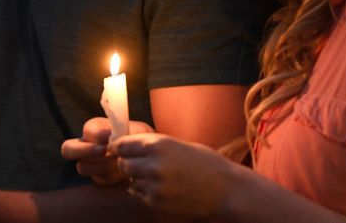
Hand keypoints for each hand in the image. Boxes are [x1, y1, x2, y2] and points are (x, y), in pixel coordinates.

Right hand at [61, 117, 153, 185]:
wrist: (149, 158)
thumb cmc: (141, 140)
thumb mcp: (137, 131)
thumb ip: (123, 132)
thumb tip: (111, 139)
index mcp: (97, 128)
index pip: (87, 129)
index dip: (96, 134)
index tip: (110, 137)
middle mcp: (88, 144)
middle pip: (68, 149)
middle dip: (85, 151)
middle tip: (104, 151)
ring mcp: (90, 162)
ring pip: (83, 166)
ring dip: (102, 165)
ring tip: (120, 162)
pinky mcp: (98, 177)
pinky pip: (97, 179)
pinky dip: (110, 177)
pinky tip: (123, 173)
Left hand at [111, 132, 239, 217]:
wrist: (225, 189)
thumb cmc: (205, 163)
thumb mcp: (178, 144)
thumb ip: (154, 145)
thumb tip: (128, 144)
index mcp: (159, 145)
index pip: (122, 144)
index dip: (120, 146)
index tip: (120, 148)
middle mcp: (153, 164)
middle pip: (123, 163)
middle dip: (127, 162)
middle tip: (138, 163)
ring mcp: (154, 185)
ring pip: (130, 179)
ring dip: (136, 177)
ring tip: (154, 176)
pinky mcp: (157, 202)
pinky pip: (139, 194)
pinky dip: (144, 190)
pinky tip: (160, 187)